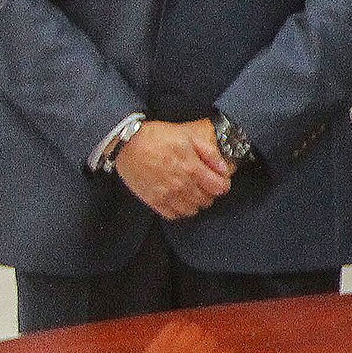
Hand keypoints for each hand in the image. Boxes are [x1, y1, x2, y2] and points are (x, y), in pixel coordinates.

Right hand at [114, 118, 230, 219]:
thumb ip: (210, 153)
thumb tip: (225, 168)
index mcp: (192, 169)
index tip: (219, 180)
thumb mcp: (188, 137)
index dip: (222, 184)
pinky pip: (173, 215)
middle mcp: (181, 185)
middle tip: (203, 185)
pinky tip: (177, 200)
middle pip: (207, 201)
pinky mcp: (153, 200)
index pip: (219, 188)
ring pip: (191, 210)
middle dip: (209, 193)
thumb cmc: (157, 137)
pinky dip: (179, 210)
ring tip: (191, 192)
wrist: (126, 144)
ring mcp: (166, 195)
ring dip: (195, 203)